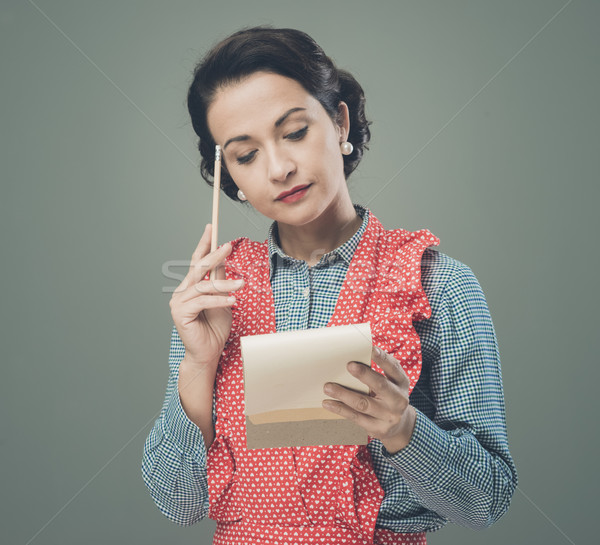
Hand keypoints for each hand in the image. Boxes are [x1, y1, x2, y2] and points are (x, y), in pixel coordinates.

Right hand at [169, 224, 243, 368]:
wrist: (208, 353)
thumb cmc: (215, 328)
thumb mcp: (222, 299)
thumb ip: (219, 282)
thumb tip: (223, 261)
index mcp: (190, 286)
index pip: (197, 261)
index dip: (204, 244)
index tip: (211, 228)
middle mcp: (181, 291)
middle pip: (198, 268)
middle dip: (214, 255)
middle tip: (227, 246)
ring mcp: (178, 302)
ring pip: (204, 285)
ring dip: (225, 284)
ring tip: (241, 284)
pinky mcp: (180, 313)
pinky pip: (203, 301)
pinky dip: (219, 300)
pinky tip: (232, 300)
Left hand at [322, 346, 416, 453]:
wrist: (400, 426)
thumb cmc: (389, 396)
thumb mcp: (391, 382)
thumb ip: (378, 371)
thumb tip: (354, 356)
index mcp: (401, 382)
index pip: (393, 368)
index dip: (383, 358)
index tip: (371, 349)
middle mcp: (398, 400)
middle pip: (380, 385)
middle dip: (364, 374)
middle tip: (349, 365)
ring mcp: (389, 416)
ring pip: (363, 403)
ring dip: (343, 394)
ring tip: (327, 387)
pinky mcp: (377, 429)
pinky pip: (355, 417)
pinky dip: (340, 409)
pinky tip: (328, 403)